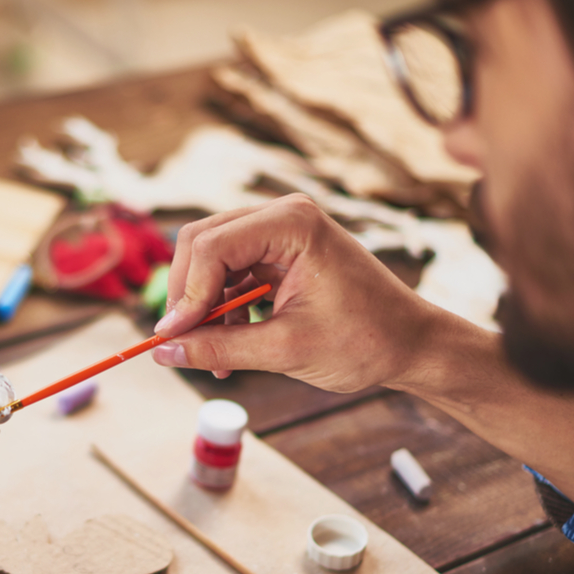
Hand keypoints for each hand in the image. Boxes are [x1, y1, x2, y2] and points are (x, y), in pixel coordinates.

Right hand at [151, 194, 439, 391]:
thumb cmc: (366, 341)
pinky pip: (230, 275)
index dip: (186, 295)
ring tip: (212, 358)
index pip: (211, 246)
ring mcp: (279, 232)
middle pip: (202, 244)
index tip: (172, 339)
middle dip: (188, 298)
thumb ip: (218, 348)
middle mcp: (282, 215)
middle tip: (181, 344)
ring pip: (210, 261)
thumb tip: (162, 352)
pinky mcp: (279, 254)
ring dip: (203, 309)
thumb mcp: (285, 350)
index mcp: (292, 223)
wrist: (412, 345)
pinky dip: (221, 310)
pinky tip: (228, 349)